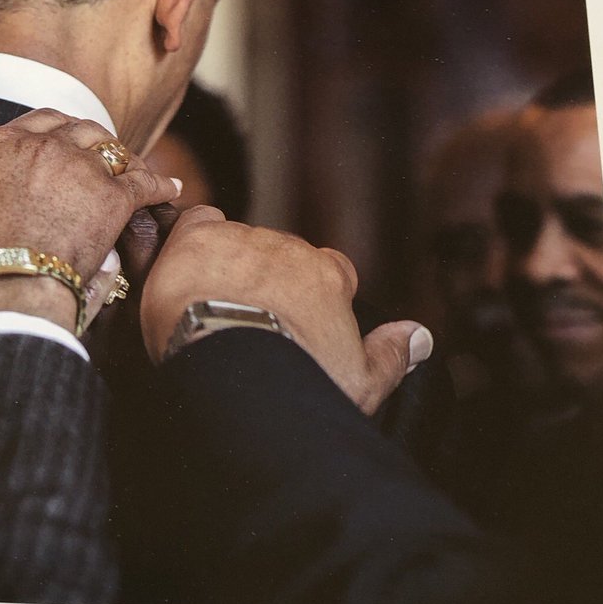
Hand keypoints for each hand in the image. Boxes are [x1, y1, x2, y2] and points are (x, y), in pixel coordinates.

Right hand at [0, 110, 180, 332]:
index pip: (34, 122)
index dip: (50, 131)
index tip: (58, 144)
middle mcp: (43, 145)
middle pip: (78, 129)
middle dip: (90, 140)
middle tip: (99, 157)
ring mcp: (81, 169)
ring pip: (112, 149)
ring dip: (124, 158)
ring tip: (134, 170)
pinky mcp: (111, 199)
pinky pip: (143, 182)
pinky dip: (159, 184)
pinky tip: (170, 190)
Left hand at [141, 207, 433, 413]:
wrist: (237, 372)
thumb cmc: (299, 383)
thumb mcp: (358, 382)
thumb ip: (392, 355)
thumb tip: (420, 336)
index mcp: (330, 278)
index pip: (330, 269)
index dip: (310, 292)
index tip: (293, 317)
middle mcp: (290, 249)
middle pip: (278, 255)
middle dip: (261, 280)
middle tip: (240, 320)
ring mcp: (244, 239)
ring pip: (235, 239)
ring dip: (223, 265)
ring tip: (205, 305)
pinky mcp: (199, 238)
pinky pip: (198, 219)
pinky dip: (189, 239)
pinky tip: (182, 270)